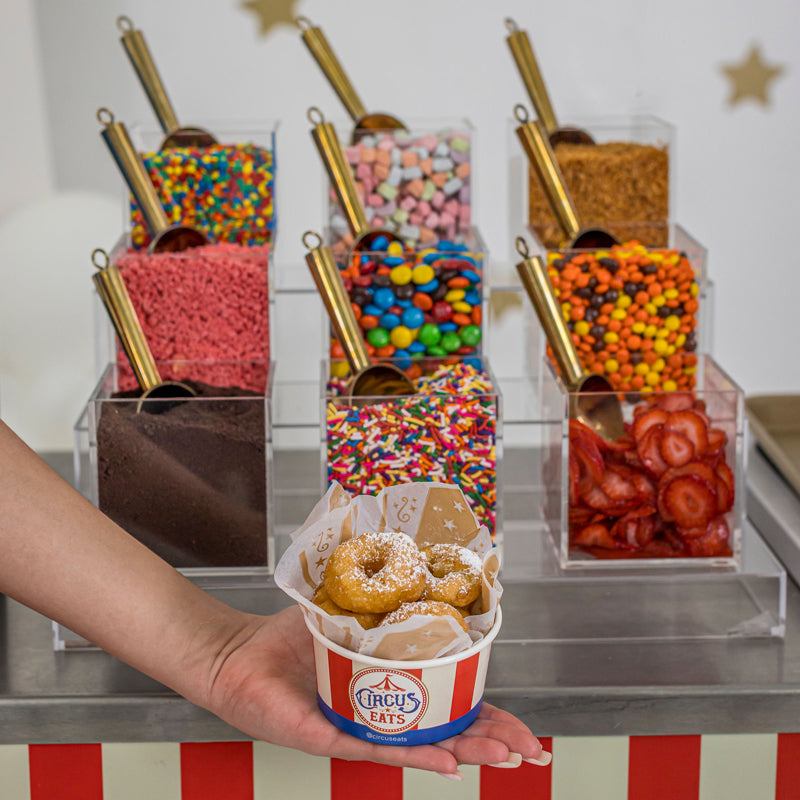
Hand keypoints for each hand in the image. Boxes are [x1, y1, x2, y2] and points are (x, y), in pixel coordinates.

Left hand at [203, 605, 547, 775]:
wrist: (241, 653)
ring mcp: (363, 728)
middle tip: (532, 752)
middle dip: (494, 741)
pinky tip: (450, 764)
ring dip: (468, 751)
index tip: (525, 729)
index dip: (490, 716)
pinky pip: (381, 748)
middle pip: (449, 732)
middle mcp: (384, 713)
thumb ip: (385, 597)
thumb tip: (423, 563)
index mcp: (393, 686)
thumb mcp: (351, 610)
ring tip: (506, 756)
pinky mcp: (334, 736)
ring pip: (425, 747)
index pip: (451, 705)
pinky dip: (417, 756)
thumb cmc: (293, 636)